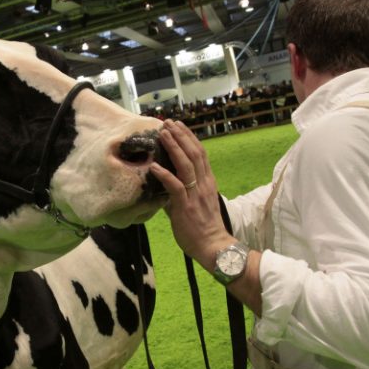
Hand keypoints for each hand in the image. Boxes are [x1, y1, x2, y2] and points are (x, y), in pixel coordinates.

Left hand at [149, 120, 234, 266]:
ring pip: (186, 164)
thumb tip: (165, 189)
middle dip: (181, 135)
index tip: (179, 126)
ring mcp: (195, 194)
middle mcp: (203, 184)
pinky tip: (154, 166)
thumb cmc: (204, 229)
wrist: (214, 246)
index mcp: (207, 182)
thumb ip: (181, 194)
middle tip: (169, 122)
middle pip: (194, 153)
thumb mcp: (195, 205)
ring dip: (174, 147)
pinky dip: (165, 174)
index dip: (189, 138)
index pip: (200, 154)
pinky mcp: (186, 206)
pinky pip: (175, 186)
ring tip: (163, 133)